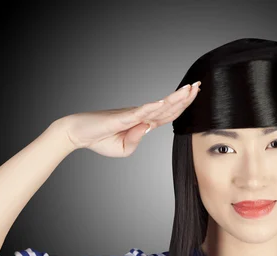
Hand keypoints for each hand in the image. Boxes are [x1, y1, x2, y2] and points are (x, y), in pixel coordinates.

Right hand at [60, 81, 200, 156]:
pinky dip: (150, 108)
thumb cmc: (100, 140)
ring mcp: (131, 115)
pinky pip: (138, 113)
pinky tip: (161, 103)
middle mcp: (140, 116)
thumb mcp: (124, 149)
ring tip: (188, 89)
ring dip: (173, 98)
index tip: (193, 94)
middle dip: (184, 97)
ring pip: (157, 107)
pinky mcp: (121, 118)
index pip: (168, 114)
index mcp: (143, 124)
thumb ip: (137, 139)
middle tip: (198, 85)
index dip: (182, 105)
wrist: (78, 134)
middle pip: (167, 107)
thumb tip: (147, 127)